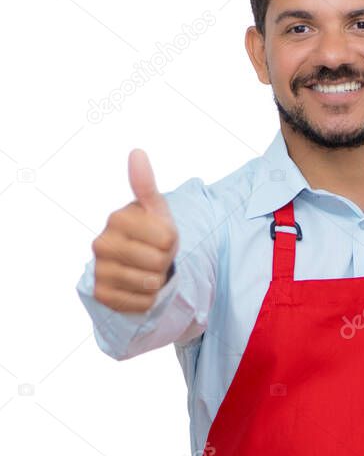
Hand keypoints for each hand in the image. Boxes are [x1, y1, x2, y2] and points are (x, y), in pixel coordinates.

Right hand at [92, 149, 178, 312]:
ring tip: (146, 271)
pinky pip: (140, 302)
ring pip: (149, 284)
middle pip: (158, 262)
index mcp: (117, 219)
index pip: (167, 239)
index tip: (161, 238)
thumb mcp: (155, 209)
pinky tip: (138, 288)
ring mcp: (99, 270)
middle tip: (154, 257)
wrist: (136, 265)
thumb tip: (137, 152)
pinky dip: (147, 299)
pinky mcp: (102, 295)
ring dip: (156, 281)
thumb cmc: (150, 234)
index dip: (172, 242)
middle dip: (164, 262)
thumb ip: (145, 184)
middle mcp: (101, 244)